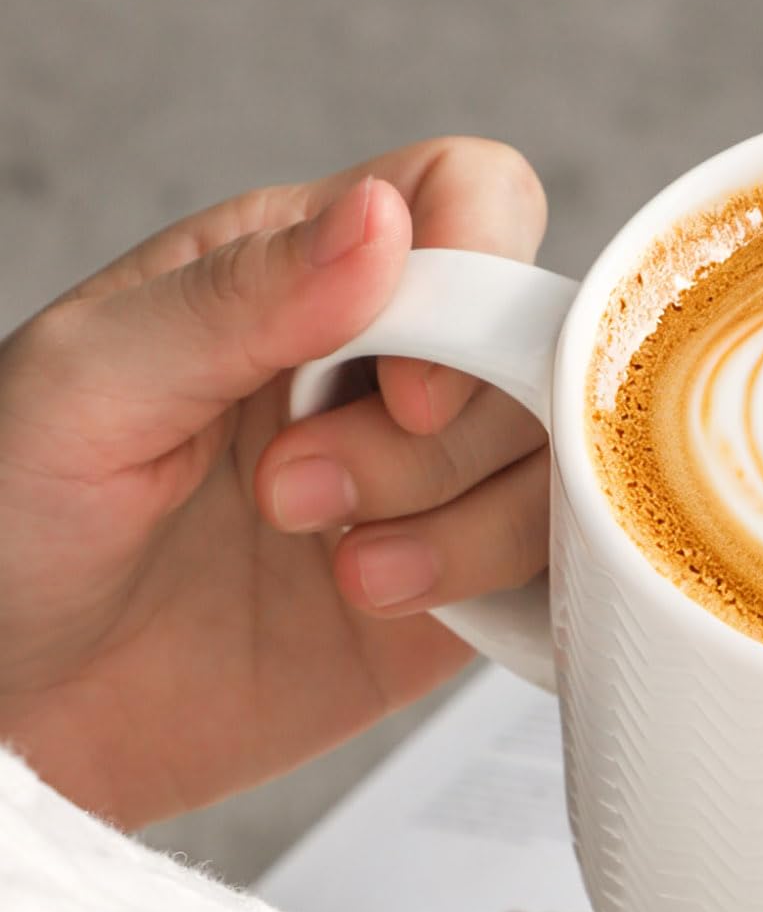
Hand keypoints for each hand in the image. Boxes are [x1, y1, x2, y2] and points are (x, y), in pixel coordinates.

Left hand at [0, 138, 548, 825]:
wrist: (14, 709)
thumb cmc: (13, 523)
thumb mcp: (90, 382)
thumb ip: (243, 296)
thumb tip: (385, 219)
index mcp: (301, 275)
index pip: (471, 202)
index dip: (482, 274)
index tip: (404, 389)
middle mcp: (386, 373)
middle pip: (532, 350)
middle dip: (428, 444)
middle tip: (290, 497)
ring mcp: (430, 489)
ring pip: (558, 470)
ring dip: (458, 528)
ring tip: (342, 574)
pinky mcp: (455, 598)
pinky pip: (552, 572)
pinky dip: (497, 588)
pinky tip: (388, 606)